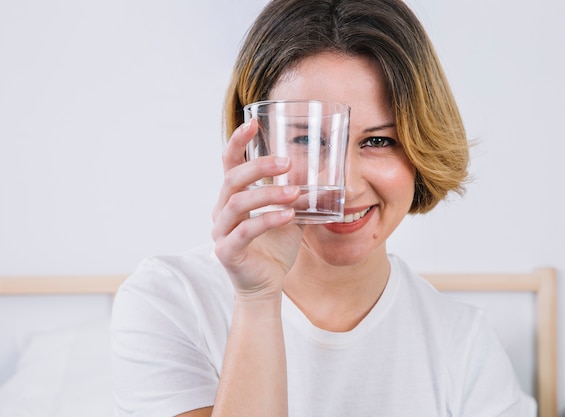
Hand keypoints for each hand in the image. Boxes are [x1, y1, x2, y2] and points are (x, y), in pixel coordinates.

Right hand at [211, 119, 302, 300]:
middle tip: (287, 162)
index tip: (252, 123)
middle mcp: (222, 210)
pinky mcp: (227, 251)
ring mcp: (221, 231)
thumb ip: (299, 194)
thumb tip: (327, 173)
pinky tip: (288, 216)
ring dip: (267, 194)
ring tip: (295, 192)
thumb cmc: (274, 247)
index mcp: (233, 197)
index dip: (238, 142)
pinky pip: (245, 231)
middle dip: (259, 166)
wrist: (266, 285)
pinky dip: (268, 220)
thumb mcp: (290, 214)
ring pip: (238, 202)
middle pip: (232, 179)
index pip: (229, 163)